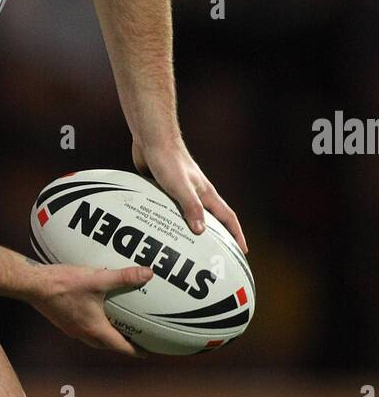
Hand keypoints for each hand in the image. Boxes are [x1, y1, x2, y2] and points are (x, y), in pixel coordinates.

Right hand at [29, 262, 153, 358]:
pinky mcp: (62, 321)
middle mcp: (82, 333)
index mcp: (94, 328)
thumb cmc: (64, 284)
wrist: (33, 285)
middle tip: (134, 341)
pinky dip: (94, 328)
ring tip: (116, 330)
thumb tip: (147, 273)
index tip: (146, 354)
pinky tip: (94, 314)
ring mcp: (71, 329)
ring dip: (106, 338)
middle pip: (107, 345)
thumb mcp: (98, 279)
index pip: (119, 346)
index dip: (135, 351)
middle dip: (121, 346)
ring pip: (93, 339)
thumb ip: (123, 276)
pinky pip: (83, 330)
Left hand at [132, 137, 247, 252]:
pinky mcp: (166, 190)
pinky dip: (173, 223)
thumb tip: (200, 231)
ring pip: (192, 216)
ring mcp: (182, 192)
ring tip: (190, 250)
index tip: (243, 252)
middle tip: (217, 257)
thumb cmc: (168, 160)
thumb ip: (191, 207)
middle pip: (213, 220)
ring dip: (193, 232)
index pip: (228, 218)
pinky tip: (163, 233)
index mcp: (206, 193)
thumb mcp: (181, 187)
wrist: (152, 139)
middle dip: (218, 238)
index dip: (237, 235)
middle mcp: (197, 194)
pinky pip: (172, 211)